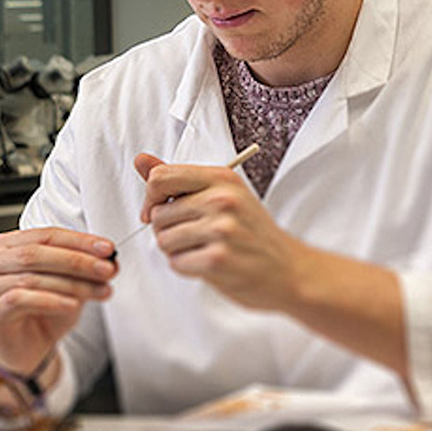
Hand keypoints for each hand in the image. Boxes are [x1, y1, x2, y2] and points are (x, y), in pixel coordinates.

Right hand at [0, 227, 115, 373]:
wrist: (23, 349)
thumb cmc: (41, 312)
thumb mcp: (68, 285)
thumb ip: (84, 270)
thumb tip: (110, 260)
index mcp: (11, 245)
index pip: (48, 235)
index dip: (80, 241)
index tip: (107, 249)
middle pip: (37, 253)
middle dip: (78, 261)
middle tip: (107, 269)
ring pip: (32, 277)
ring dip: (72, 284)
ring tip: (98, 291)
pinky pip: (20, 300)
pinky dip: (51, 301)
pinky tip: (73, 305)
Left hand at [134, 153, 304, 310]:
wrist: (289, 270)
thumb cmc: (253, 233)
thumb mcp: (222, 195)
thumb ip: (179, 179)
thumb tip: (141, 160)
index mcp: (222, 178)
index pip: (161, 177)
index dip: (151, 198)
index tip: (158, 210)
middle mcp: (222, 200)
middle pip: (158, 214)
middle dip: (168, 230)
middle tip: (196, 236)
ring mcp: (221, 229)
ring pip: (164, 240)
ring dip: (177, 250)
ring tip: (204, 249)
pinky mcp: (218, 259)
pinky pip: (176, 263)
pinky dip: (187, 267)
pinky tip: (208, 264)